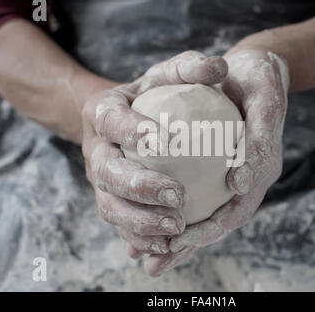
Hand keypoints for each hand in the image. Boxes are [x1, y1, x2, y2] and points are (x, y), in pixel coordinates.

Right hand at [80, 51, 227, 264]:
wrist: (126, 120)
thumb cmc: (154, 95)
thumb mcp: (169, 74)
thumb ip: (190, 68)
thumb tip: (220, 68)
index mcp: (102, 112)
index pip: (112, 120)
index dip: (135, 131)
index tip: (171, 142)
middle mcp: (95, 149)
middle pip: (106, 172)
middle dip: (139, 187)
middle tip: (178, 196)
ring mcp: (99, 179)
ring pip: (110, 206)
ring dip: (141, 222)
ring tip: (178, 227)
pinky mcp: (110, 201)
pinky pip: (121, 225)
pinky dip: (141, 239)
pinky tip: (169, 245)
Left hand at [143, 48, 289, 275]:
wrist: (255, 71)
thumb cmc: (258, 79)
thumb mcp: (263, 99)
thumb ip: (258, 140)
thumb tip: (238, 183)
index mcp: (262, 166)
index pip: (239, 207)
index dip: (213, 226)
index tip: (182, 238)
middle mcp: (249, 177)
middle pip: (221, 219)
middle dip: (192, 240)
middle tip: (161, 257)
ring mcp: (234, 175)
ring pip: (208, 212)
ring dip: (183, 238)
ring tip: (152, 259)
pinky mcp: (219, 169)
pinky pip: (200, 196)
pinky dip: (182, 214)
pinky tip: (155, 227)